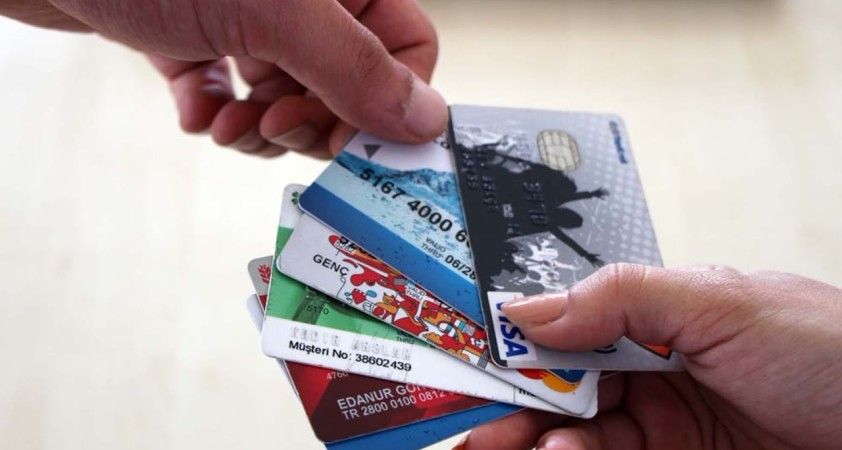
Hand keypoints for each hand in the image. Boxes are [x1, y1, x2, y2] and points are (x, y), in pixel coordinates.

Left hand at [1, 0, 445, 157]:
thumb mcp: (275, 13)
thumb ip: (356, 67)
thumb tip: (427, 120)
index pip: (404, 52)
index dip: (383, 106)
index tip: (347, 142)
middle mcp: (303, 4)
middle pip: (346, 88)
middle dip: (311, 122)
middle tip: (273, 123)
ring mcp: (249, 22)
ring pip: (290, 101)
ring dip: (261, 128)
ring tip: (226, 124)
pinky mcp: (199, 43)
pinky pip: (232, 98)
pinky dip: (217, 115)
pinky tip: (195, 108)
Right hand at [458, 264, 841, 449]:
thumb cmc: (832, 347)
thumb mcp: (723, 302)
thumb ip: (621, 298)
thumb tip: (527, 307)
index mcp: (656, 314)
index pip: (565, 324)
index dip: (513, 342)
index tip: (465, 359)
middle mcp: (651, 367)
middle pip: (557, 384)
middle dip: (506, 402)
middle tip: (461, 424)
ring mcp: (661, 423)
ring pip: (572, 431)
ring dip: (532, 438)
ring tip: (497, 445)